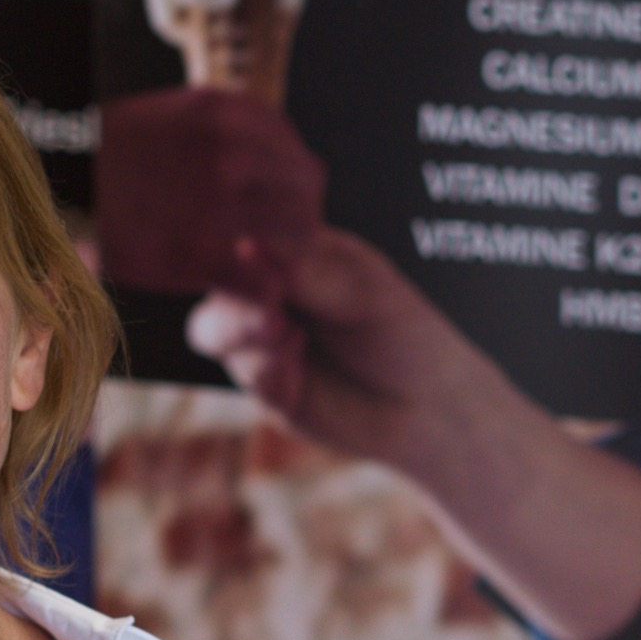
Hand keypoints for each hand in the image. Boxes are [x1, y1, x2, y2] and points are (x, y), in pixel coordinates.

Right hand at [182, 228, 487, 476]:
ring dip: (242, 331)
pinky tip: (296, 368)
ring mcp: (262, 339)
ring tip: (287, 334)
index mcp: (295, 250)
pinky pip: (244, 372)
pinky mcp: (265, 384)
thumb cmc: (405, 333)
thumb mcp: (360, 288)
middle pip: (218, 284)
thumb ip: (302, 267)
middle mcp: (270, 291)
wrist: (428, 407)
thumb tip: (245, 244)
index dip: (240, 246)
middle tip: (274, 309)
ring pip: (211, 329)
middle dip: (237, 296)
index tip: (256, 259)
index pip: (245, 232)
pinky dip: (267, 370)